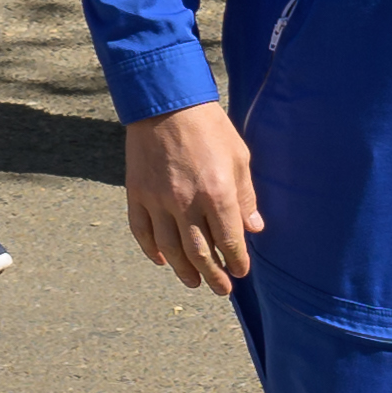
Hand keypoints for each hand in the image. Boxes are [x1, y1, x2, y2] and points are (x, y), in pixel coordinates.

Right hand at [118, 103, 261, 295]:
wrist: (166, 103)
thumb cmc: (209, 127)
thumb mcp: (239, 157)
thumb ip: (246, 196)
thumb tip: (254, 228)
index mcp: (217, 193)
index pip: (229, 240)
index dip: (237, 260)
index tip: (241, 271)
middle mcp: (186, 202)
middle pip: (199, 252)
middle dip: (213, 275)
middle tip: (222, 289)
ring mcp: (158, 200)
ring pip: (170, 248)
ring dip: (184, 270)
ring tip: (193, 283)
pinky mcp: (137, 193)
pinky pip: (142, 231)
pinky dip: (151, 250)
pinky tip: (162, 261)